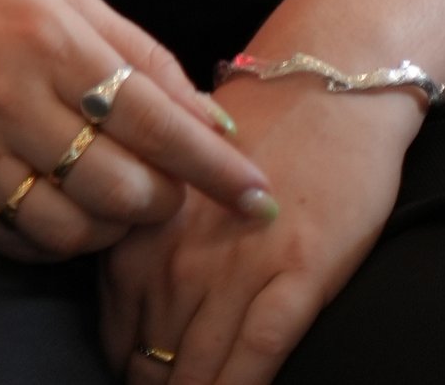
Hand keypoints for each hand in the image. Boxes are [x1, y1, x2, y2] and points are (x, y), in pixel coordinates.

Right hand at [0, 0, 275, 267]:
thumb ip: (134, 53)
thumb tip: (212, 121)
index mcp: (51, 35)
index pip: (157, 118)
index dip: (216, 167)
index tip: (260, 196)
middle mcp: (13, 93)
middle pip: (122, 188)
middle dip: (163, 203)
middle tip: (168, 191)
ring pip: (74, 228)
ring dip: (112, 230)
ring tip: (118, 205)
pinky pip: (17, 241)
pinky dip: (55, 243)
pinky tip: (63, 215)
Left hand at [98, 0, 444, 383]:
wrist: (325, 89)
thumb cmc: (253, 136)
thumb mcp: (175, 182)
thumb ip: (150, 238)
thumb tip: (134, 307)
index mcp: (143, 227)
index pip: (119, 327)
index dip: (128, 364)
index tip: (139, 376)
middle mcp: (177, 254)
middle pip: (154, 360)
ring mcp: (235, 270)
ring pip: (199, 370)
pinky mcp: (295, 278)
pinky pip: (256, 357)